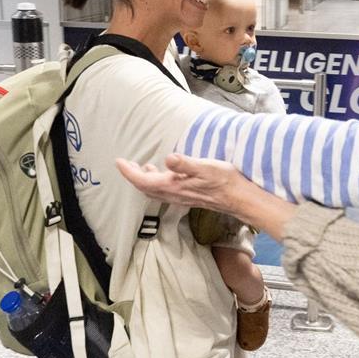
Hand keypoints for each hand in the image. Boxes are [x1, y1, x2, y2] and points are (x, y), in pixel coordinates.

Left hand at [116, 154, 244, 213]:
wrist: (239, 198)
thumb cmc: (224, 181)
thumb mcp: (205, 167)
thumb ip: (185, 164)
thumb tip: (168, 159)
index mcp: (174, 186)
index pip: (143, 181)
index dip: (129, 172)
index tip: (119, 162)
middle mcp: (174, 194)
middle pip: (145, 188)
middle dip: (133, 176)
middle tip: (126, 163)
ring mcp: (180, 197)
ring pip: (154, 191)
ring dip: (144, 180)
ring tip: (141, 167)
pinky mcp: (187, 197)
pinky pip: (164, 191)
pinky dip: (156, 182)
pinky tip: (163, 173)